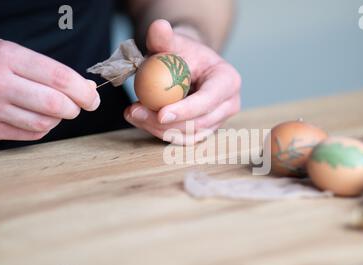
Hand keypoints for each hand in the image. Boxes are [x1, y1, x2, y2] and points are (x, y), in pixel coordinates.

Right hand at [0, 39, 99, 140]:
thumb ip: (52, 71)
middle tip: (79, 105)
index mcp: (7, 57)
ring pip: (46, 124)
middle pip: (56, 105)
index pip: (60, 78)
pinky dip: (44, 128)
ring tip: (56, 108)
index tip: (93, 97)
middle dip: (76, 108)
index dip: (84, 91)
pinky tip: (39, 116)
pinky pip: (32, 135)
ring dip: (59, 119)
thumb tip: (88, 89)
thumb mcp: (16, 55)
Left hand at [124, 19, 240, 144]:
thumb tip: (158, 27)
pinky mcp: (205, 131)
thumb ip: (163, 37)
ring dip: (158, 129)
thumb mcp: (173, 42)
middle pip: (198, 123)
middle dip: (165, 123)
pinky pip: (183, 139)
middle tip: (135, 111)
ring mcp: (218, 120)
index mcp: (228, 81)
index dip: (186, 110)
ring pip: (189, 135)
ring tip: (133, 113)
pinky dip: (160, 133)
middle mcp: (229, 104)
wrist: (189, 65)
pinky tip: (141, 120)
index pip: (209, 100)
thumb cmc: (183, 53)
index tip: (160, 113)